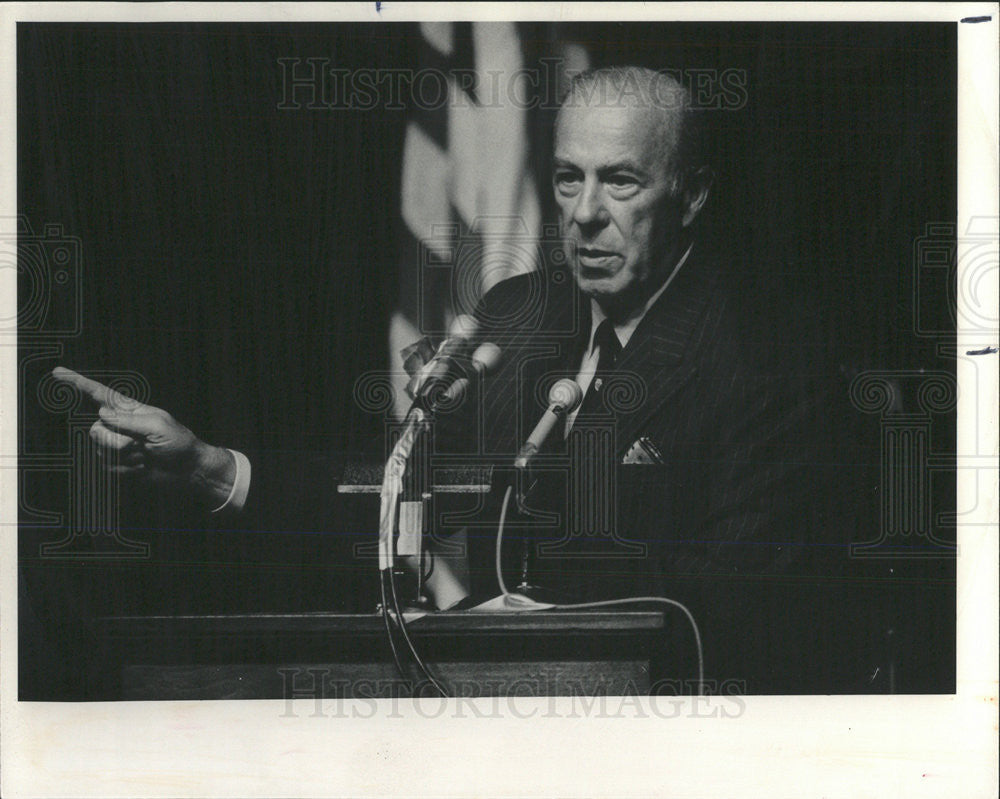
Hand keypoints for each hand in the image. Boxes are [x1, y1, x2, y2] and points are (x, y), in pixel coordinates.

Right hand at [51, 366, 235, 508]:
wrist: (187, 470)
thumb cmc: (179, 444)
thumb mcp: (158, 426)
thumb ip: (128, 420)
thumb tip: (101, 413)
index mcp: (130, 410)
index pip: (99, 394)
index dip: (78, 383)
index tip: (58, 373)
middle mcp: (119, 425)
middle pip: (96, 430)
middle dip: (117, 441)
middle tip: (141, 445)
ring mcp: (116, 444)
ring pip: (100, 450)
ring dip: (126, 456)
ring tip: (144, 455)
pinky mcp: (116, 463)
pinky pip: (107, 466)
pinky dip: (127, 469)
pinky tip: (141, 466)